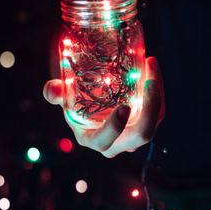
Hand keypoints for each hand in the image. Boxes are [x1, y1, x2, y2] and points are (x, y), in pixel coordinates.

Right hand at [43, 57, 164, 157]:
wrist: (95, 103)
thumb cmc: (78, 103)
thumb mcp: (65, 98)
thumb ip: (56, 92)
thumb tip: (51, 89)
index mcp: (95, 140)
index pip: (105, 142)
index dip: (115, 128)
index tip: (123, 106)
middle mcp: (119, 142)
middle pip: (141, 135)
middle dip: (150, 111)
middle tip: (149, 82)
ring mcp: (136, 135)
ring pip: (155, 120)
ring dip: (157, 94)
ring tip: (150, 66)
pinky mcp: (148, 123)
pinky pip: (158, 110)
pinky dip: (159, 89)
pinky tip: (151, 67)